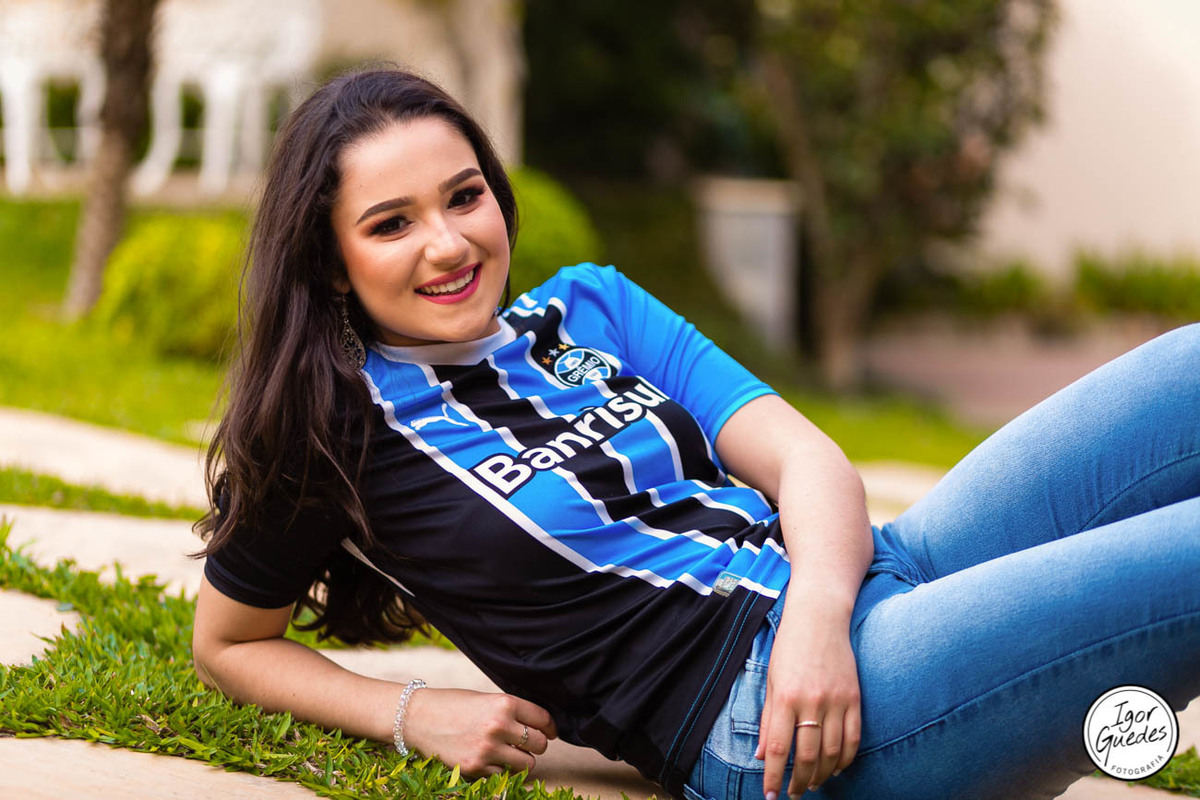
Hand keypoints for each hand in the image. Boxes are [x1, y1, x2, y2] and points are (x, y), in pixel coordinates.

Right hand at [404, 687, 557, 776]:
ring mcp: (487, 749)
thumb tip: (542, 728)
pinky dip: (502, 771)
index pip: (543, 719)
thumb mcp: (486, 699)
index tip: (550, 732)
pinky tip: (491, 760)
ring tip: (509, 753)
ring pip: (527, 764)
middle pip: (540, 744)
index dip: (550, 727)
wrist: (417, 717)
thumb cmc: (453, 705)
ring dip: (522, 760)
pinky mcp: (475, 768)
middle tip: (526, 743)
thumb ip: (511, 712)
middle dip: (537, 745)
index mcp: (504, 703)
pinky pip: (504, 776)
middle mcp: (499, 725)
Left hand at [756, 593, 861, 797]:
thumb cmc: (790, 648)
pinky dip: (845, 759)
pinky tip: (836, 768)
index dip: (774, 777)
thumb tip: (762, 756)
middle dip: (798, 781)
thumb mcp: (772, 681)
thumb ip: (768, 720)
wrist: (820, 618)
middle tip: (793, 794)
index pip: (779, 748)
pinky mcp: (854, 699)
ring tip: (812, 784)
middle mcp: (811, 702)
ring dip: (822, 774)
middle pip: (807, 756)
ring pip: (832, 752)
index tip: (770, 796)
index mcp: (785, 697)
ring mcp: (836, 701)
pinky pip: (853, 738)